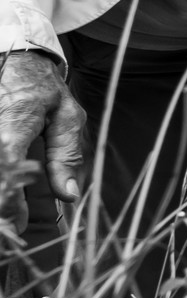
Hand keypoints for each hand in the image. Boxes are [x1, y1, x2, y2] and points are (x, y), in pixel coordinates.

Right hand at [0, 50, 85, 221]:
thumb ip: (65, 156)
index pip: (7, 172)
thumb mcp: (67, 118)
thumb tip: (69, 195)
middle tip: (7, 237)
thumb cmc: (44, 90)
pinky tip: (4, 205)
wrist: (15, 60)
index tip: (16, 226)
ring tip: (5, 227)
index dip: (9, 203)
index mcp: (14, 127)